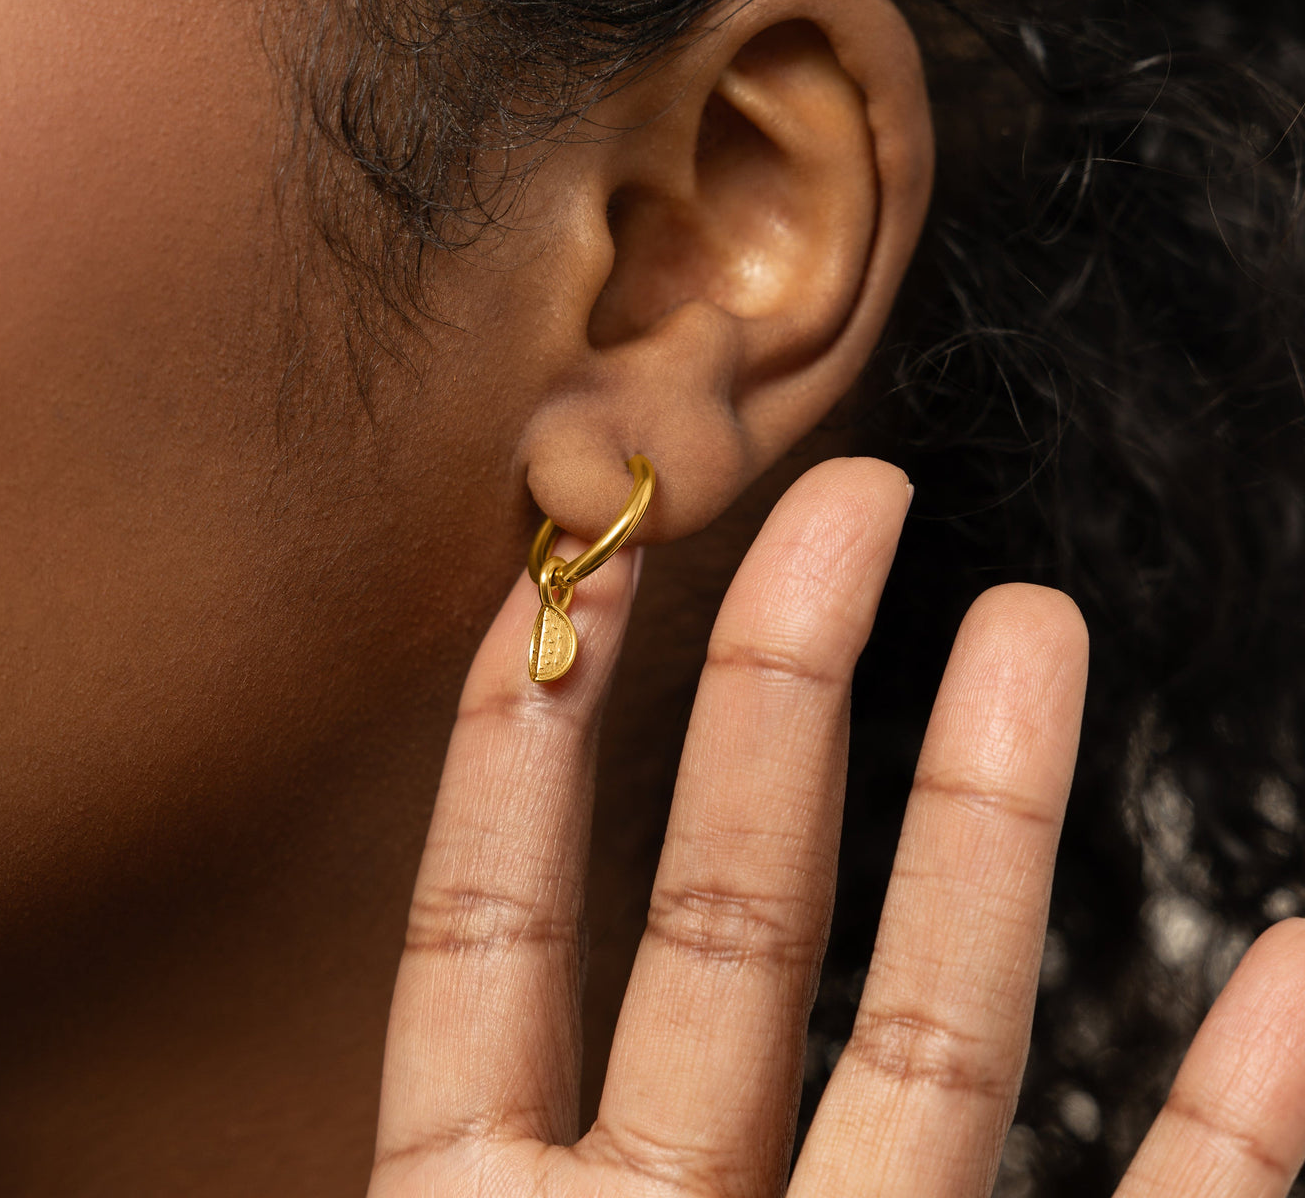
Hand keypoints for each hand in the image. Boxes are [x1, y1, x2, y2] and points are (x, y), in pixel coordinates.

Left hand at [371, 458, 1304, 1197]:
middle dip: (782, 697)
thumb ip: (436, 1174)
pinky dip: (1234, 1124)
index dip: (514, 746)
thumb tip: (418, 945)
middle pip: (734, 917)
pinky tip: (1292, 970)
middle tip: (847, 505)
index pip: (486, 930)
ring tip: (1037, 625)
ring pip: (940, 1032)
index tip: (557, 572)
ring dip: (995, 820)